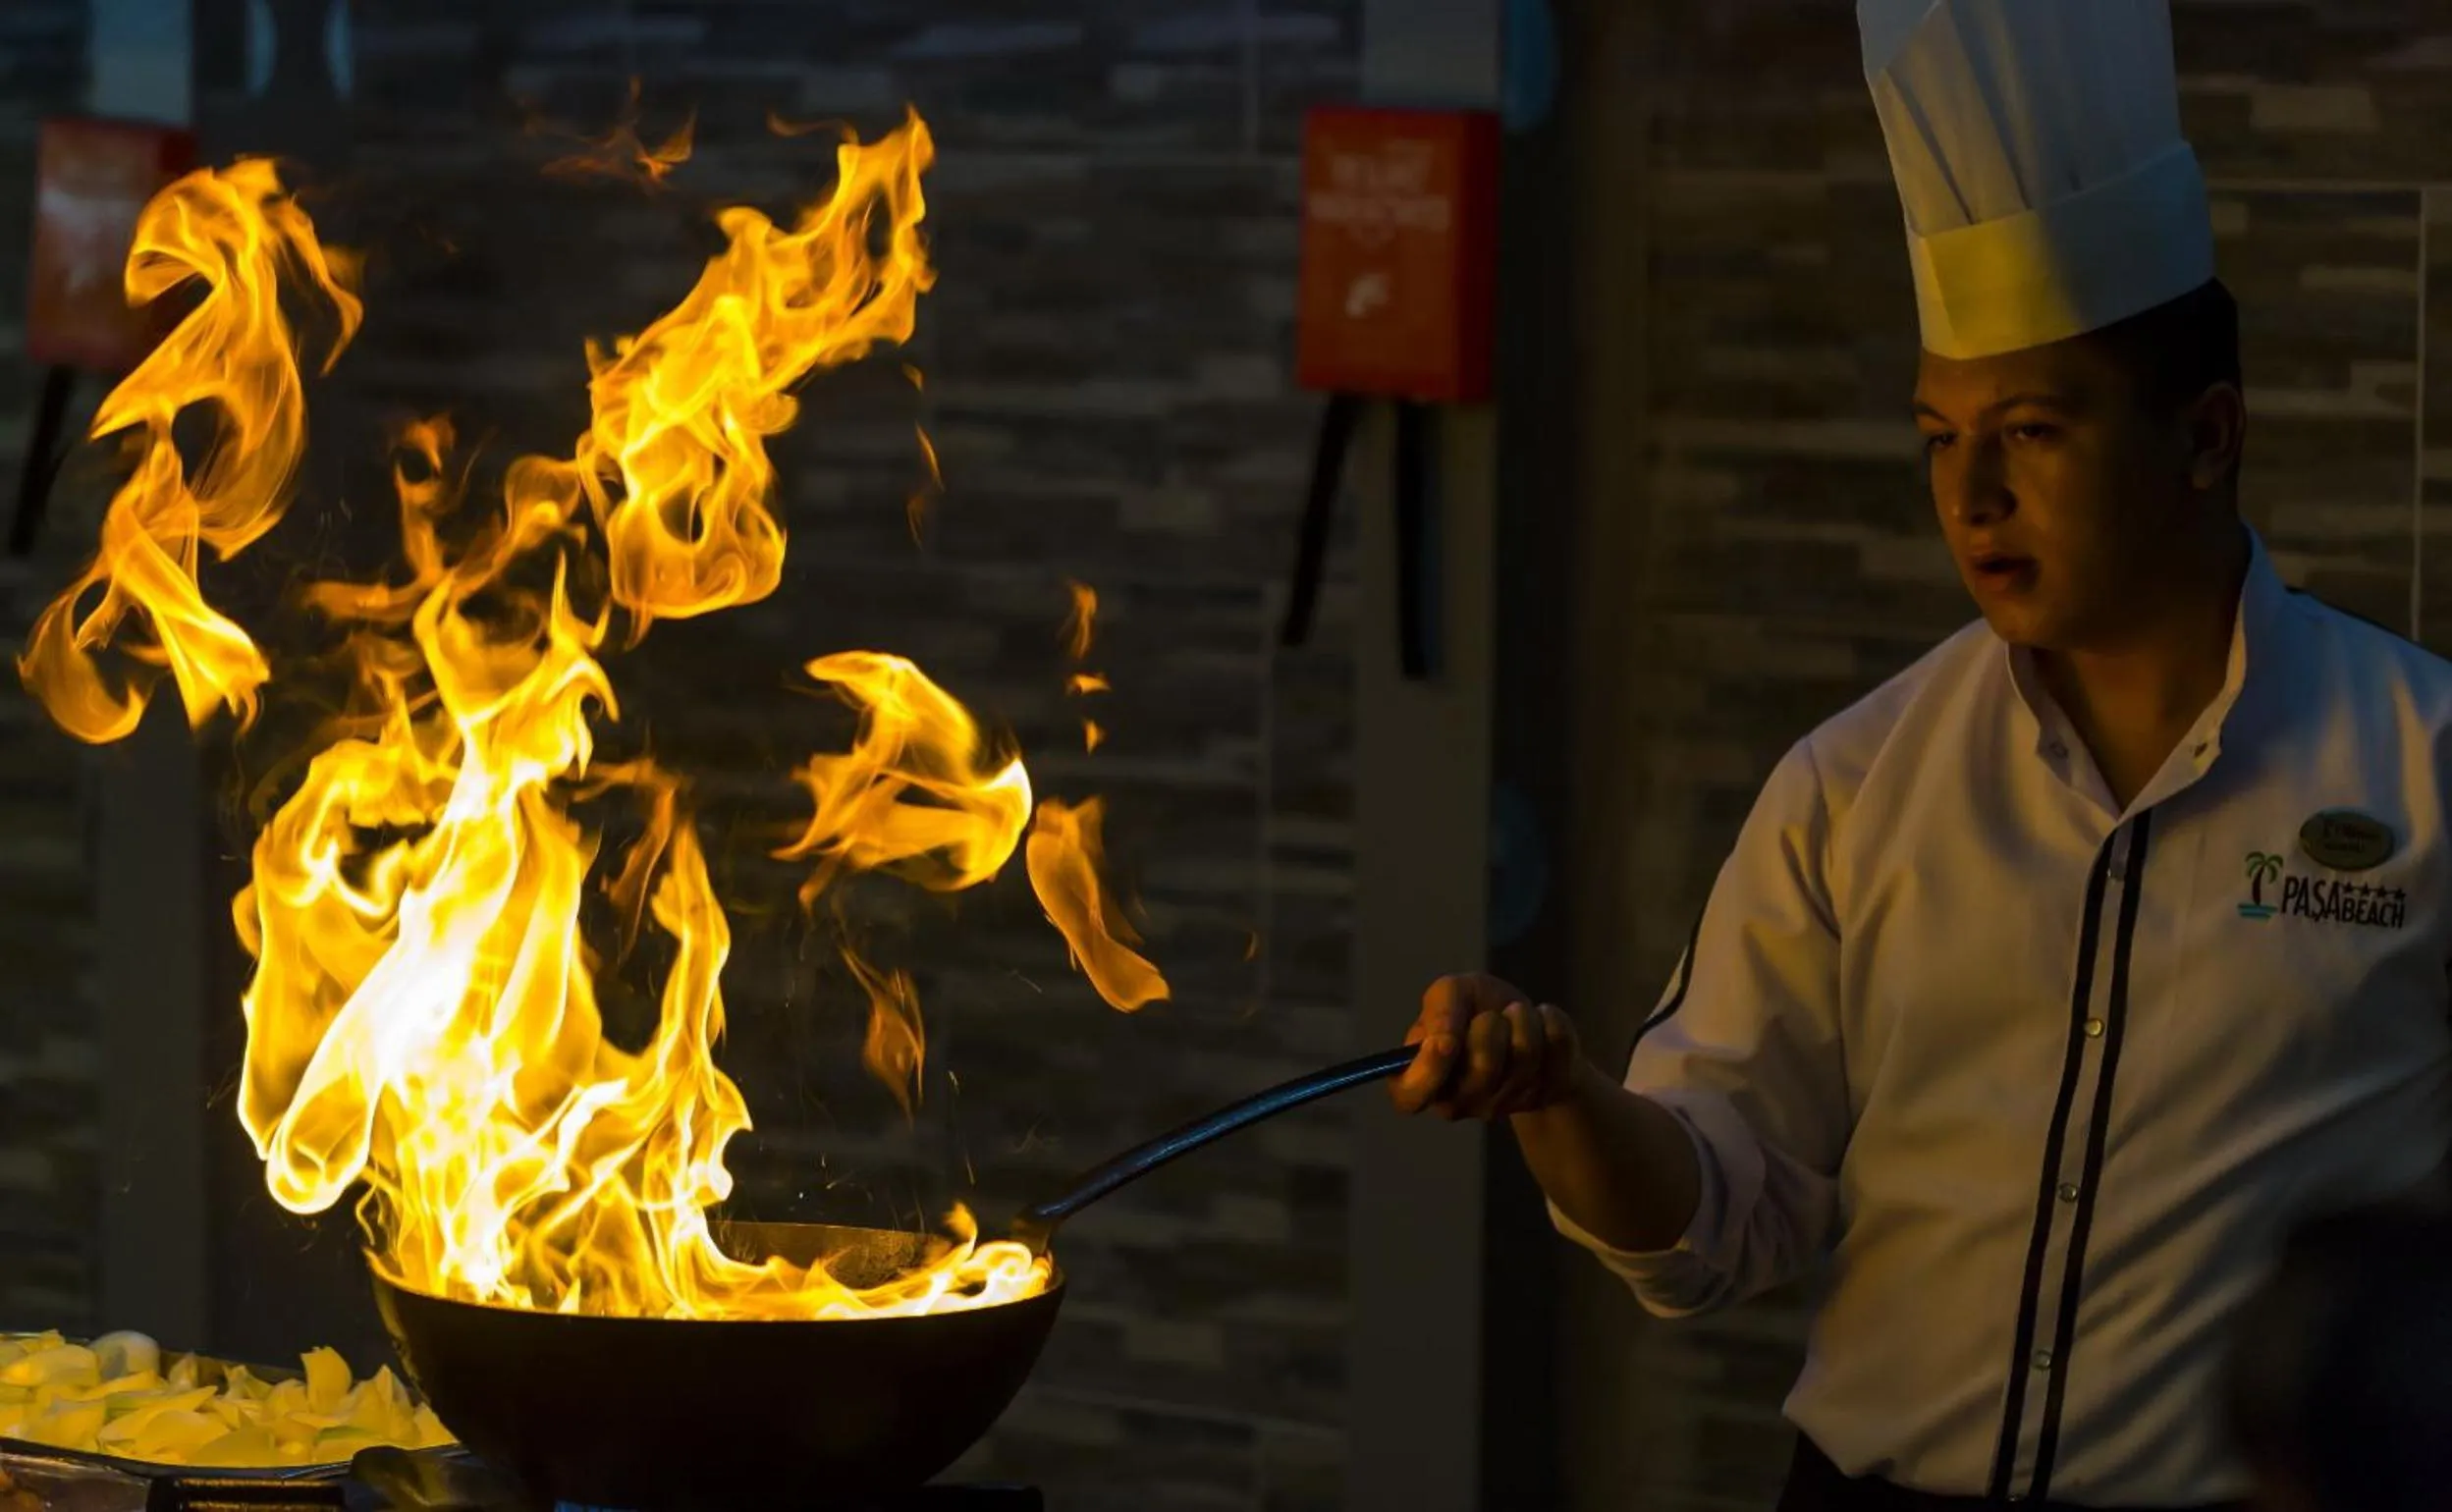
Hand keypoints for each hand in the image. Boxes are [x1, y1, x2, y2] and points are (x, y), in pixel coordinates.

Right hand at [1390, 973, 1582, 1119]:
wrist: (1524, 1023)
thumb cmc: (1475, 1008)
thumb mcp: (1450, 992)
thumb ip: (1439, 1008)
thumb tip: (1443, 1038)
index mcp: (1421, 1080)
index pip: (1410, 1097)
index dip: (1428, 1071)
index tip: (1445, 1042)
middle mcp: (1459, 1102)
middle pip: (1482, 1068)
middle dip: (1490, 1025)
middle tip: (1490, 1018)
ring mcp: (1506, 1105)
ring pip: (1525, 1056)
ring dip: (1522, 1019)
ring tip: (1516, 1016)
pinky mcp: (1548, 1093)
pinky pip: (1559, 1047)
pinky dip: (1552, 1019)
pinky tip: (1542, 1025)